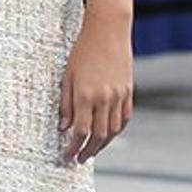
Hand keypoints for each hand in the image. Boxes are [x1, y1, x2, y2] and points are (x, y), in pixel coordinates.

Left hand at [59, 11, 132, 164]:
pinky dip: (116, 130)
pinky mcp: (128, 91)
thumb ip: (64, 104)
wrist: (108, 31)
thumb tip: (63, 128)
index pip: (80, 131)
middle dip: (87, 151)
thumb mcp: (66, 76)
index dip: (73, 148)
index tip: (67, 156)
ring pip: (113, 130)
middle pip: (98, 136)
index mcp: (85, 95)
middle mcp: (104, 98)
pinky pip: (124, 118)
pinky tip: (108, 135)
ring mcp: (119, 95)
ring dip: (102, 145)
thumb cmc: (82, 51)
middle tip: (78, 159)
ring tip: (91, 150)